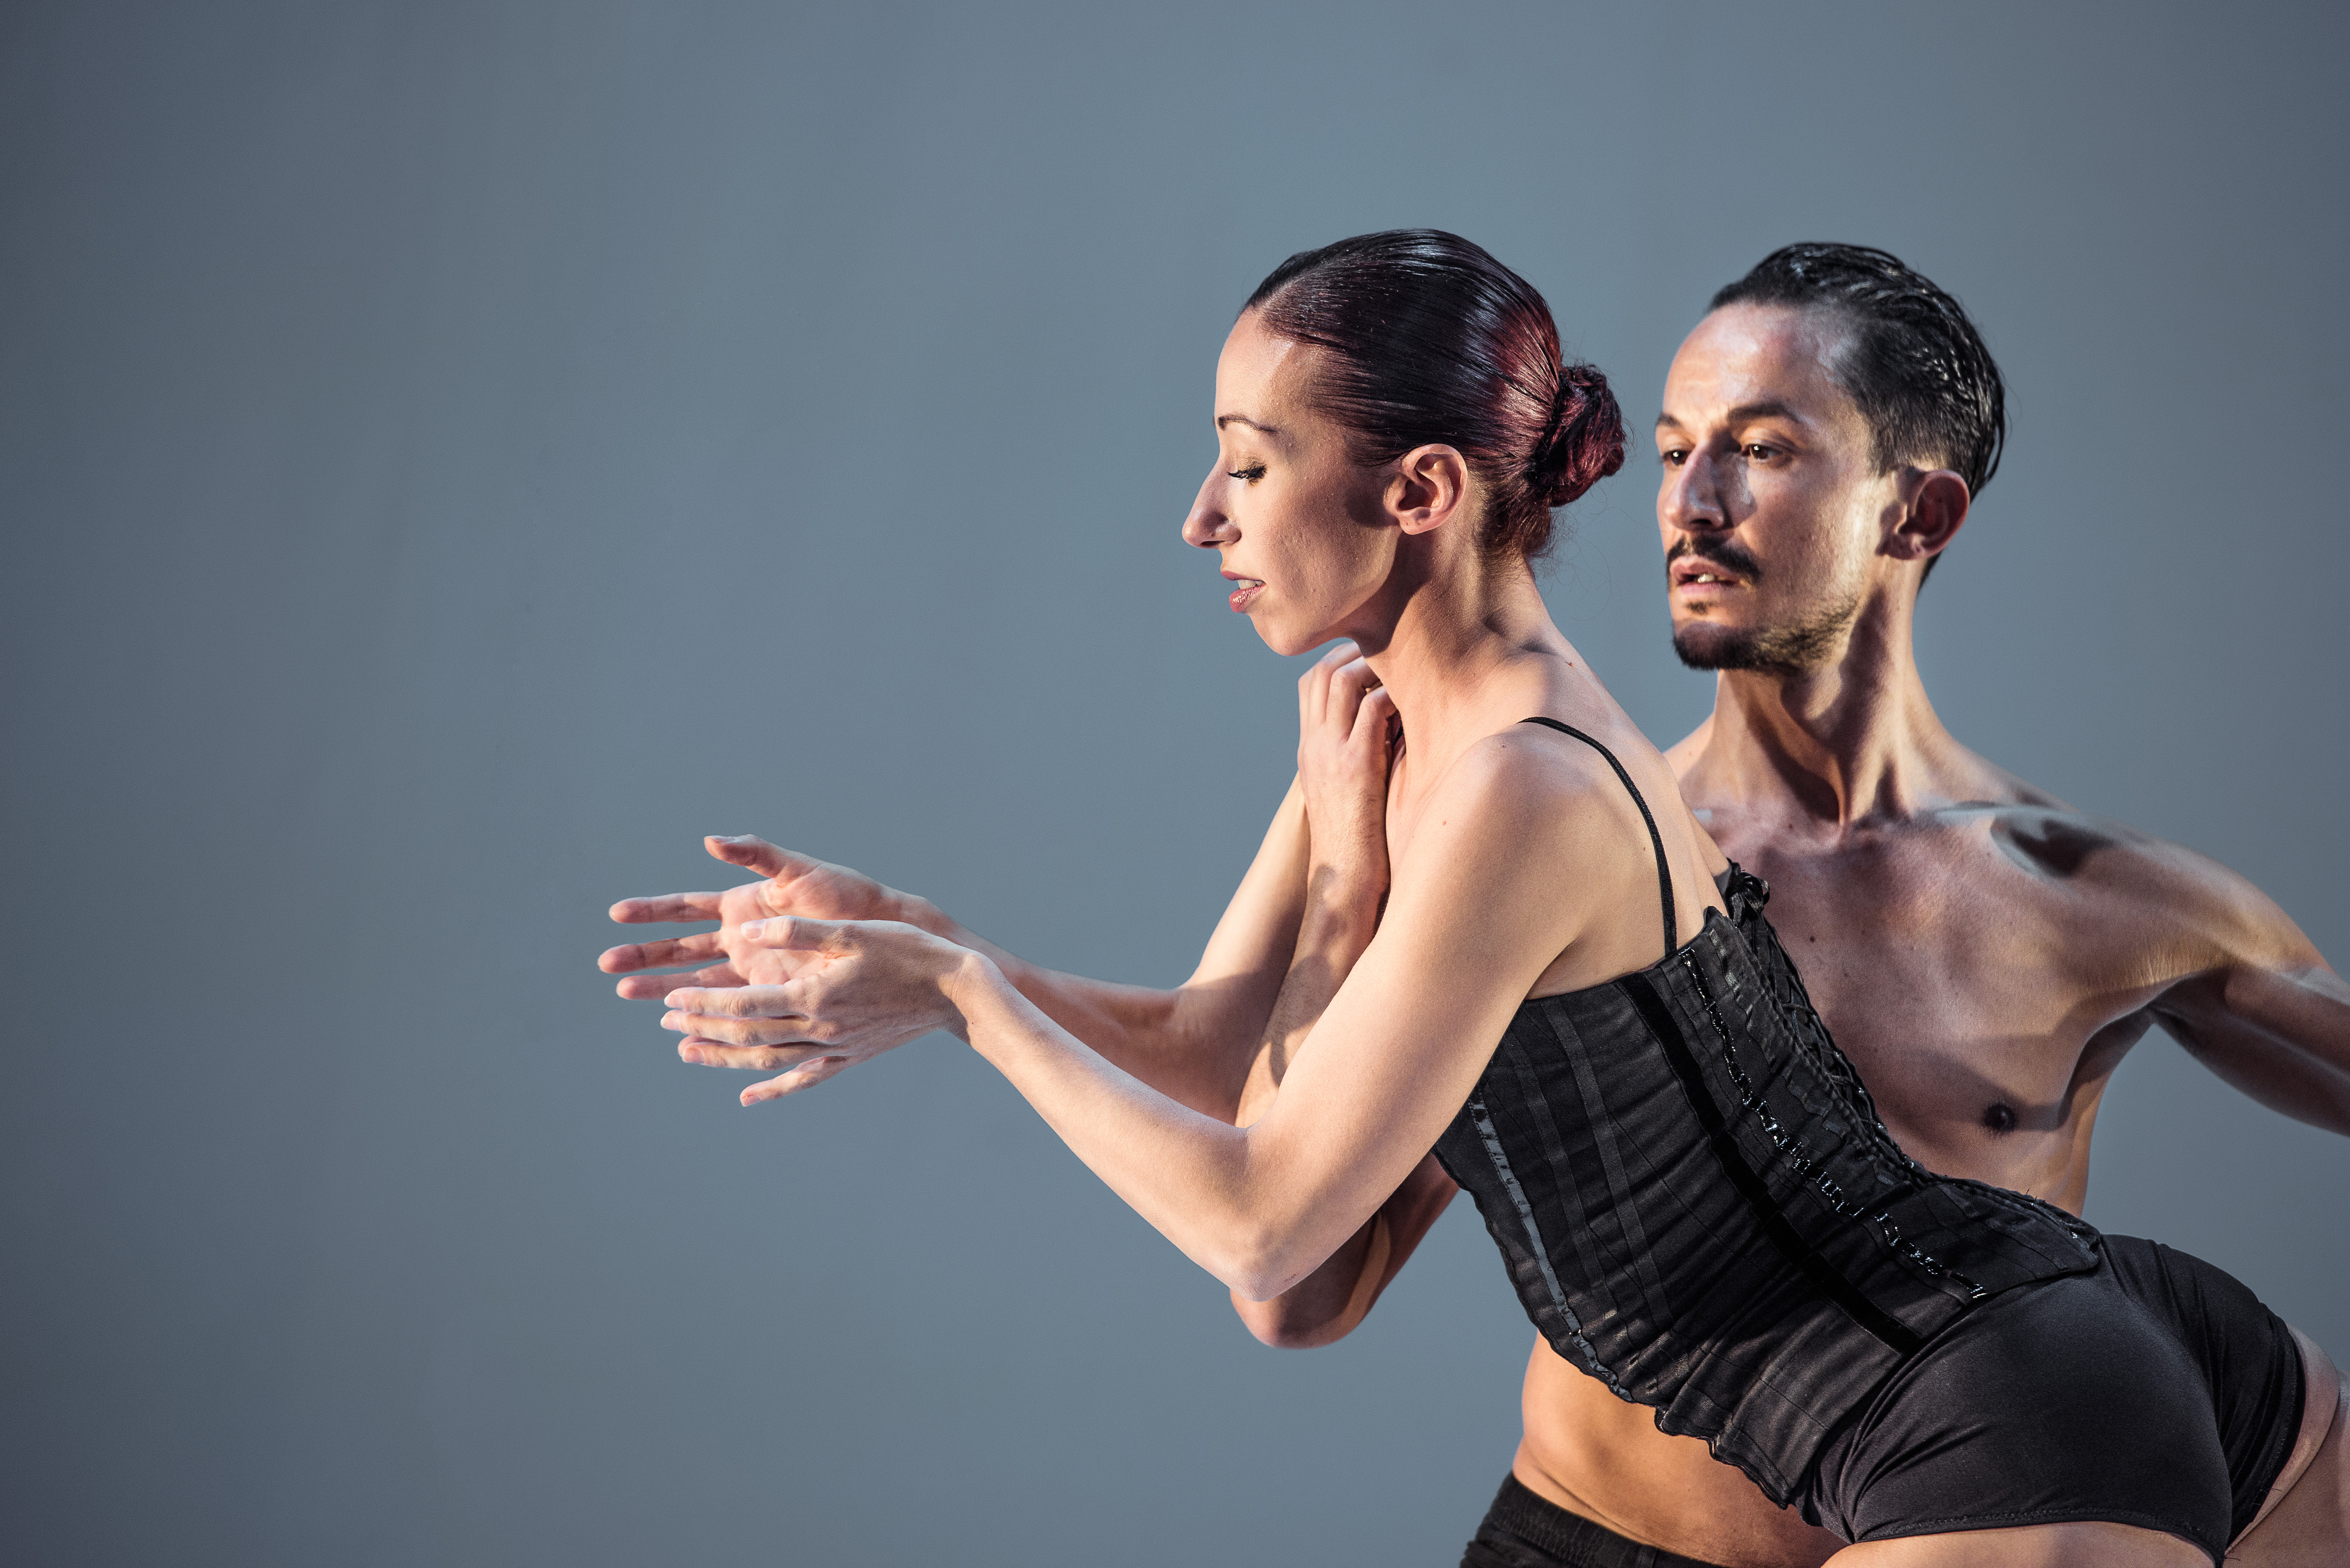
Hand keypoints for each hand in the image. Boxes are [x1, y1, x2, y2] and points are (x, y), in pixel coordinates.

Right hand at [598, 835, 916, 998]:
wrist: (885, 932)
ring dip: (661, 988)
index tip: (616, 914)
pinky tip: (677, 1028)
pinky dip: (702, 1016)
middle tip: (607, 965)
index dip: (651, 911)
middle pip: (680, 949)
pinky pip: (728, 1008)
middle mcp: (741, 939)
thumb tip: (712, 839)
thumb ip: (756, 855)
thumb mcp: (799, 871)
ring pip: (696, 981)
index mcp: (743, 906)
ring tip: (625, 994)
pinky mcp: (770, 995)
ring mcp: (753, 969)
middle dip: (643, 955)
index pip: (685, 909)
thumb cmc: (846, 895)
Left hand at [660, 917, 980, 1103]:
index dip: (704, 1004)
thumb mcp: (851, 930)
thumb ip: (797, 930)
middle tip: (666, 1019)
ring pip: (767, 1059)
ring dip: (724, 1056)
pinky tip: (747, 1096)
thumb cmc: (906, 950)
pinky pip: (804, 1078)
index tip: (672, 999)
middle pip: (748, 1034)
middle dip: (703, 1027)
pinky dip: (773, 1089)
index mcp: (815, 995)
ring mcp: (834, 1048)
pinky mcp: (849, 1057)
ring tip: (687, 1050)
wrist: (956, 991)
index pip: (745, 1004)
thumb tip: (749, 929)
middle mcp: (820, 1029)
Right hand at [1296, 641, 1397, 906]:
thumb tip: (1387, 734)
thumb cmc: (1354, 844)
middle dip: (1357, 653)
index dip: (1339, 661)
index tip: (1373, 659)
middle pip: (1322, 672)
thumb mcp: (1344, 794)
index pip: (1310, 684)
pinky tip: (1417, 702)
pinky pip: (1373, 709)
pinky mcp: (1356, 766)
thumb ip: (1354, 760)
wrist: (1343, 882)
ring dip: (1376, 668)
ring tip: (1407, 671)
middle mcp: (1314, 746)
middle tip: (1395, 653)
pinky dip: (1394, 696)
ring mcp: (1331, 753)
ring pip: (1342, 680)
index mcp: (1309, 751)